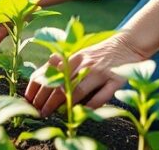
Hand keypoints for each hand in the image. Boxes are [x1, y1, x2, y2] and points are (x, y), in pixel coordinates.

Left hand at [25, 33, 147, 116]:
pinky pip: (101, 96)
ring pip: (78, 90)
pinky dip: (91, 106)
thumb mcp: (80, 53)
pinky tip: (83, 113)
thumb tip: (44, 75)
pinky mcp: (116, 80)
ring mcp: (100, 72)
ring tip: (57, 115)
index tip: (30, 99)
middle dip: (48, 100)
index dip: (39, 87)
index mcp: (74, 57)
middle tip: (40, 112)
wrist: (128, 44)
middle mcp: (85, 64)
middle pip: (62, 84)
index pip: (51, 73)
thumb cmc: (100, 52)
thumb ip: (64, 62)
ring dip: (66, 105)